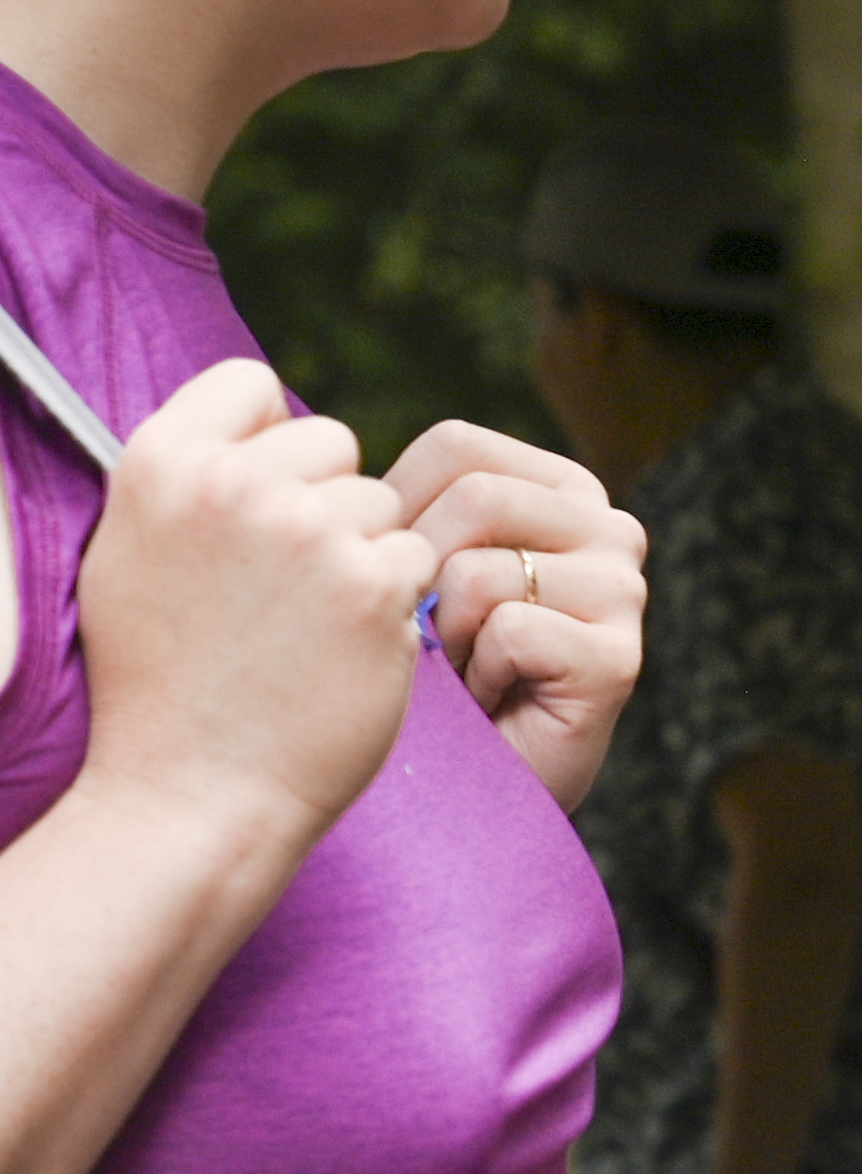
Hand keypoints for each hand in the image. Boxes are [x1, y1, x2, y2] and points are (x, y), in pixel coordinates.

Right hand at [64, 359, 431, 862]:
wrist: (195, 790)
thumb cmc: (161, 680)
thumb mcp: (133, 555)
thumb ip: (188, 480)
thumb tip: (250, 427)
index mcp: (160, 465)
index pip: (250, 383)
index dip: (271, 435)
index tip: (267, 491)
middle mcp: (233, 485)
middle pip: (332, 441)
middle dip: (327, 499)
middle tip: (286, 582)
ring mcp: (309, 532)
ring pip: (382, 502)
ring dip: (364, 554)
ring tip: (306, 625)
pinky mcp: (376, 583)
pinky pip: (416, 557)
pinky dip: (397, 601)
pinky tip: (346, 647)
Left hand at [389, 419, 645, 812]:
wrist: (457, 788)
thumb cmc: (418, 668)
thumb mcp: (403, 563)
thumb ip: (400, 503)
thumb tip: (317, 445)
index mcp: (561, 489)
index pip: (457, 446)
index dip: (396, 510)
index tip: (397, 577)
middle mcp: (610, 528)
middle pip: (476, 497)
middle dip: (421, 573)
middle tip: (429, 637)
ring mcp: (624, 593)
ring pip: (482, 570)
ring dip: (445, 633)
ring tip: (462, 670)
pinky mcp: (618, 660)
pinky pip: (509, 633)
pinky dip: (478, 676)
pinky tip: (493, 701)